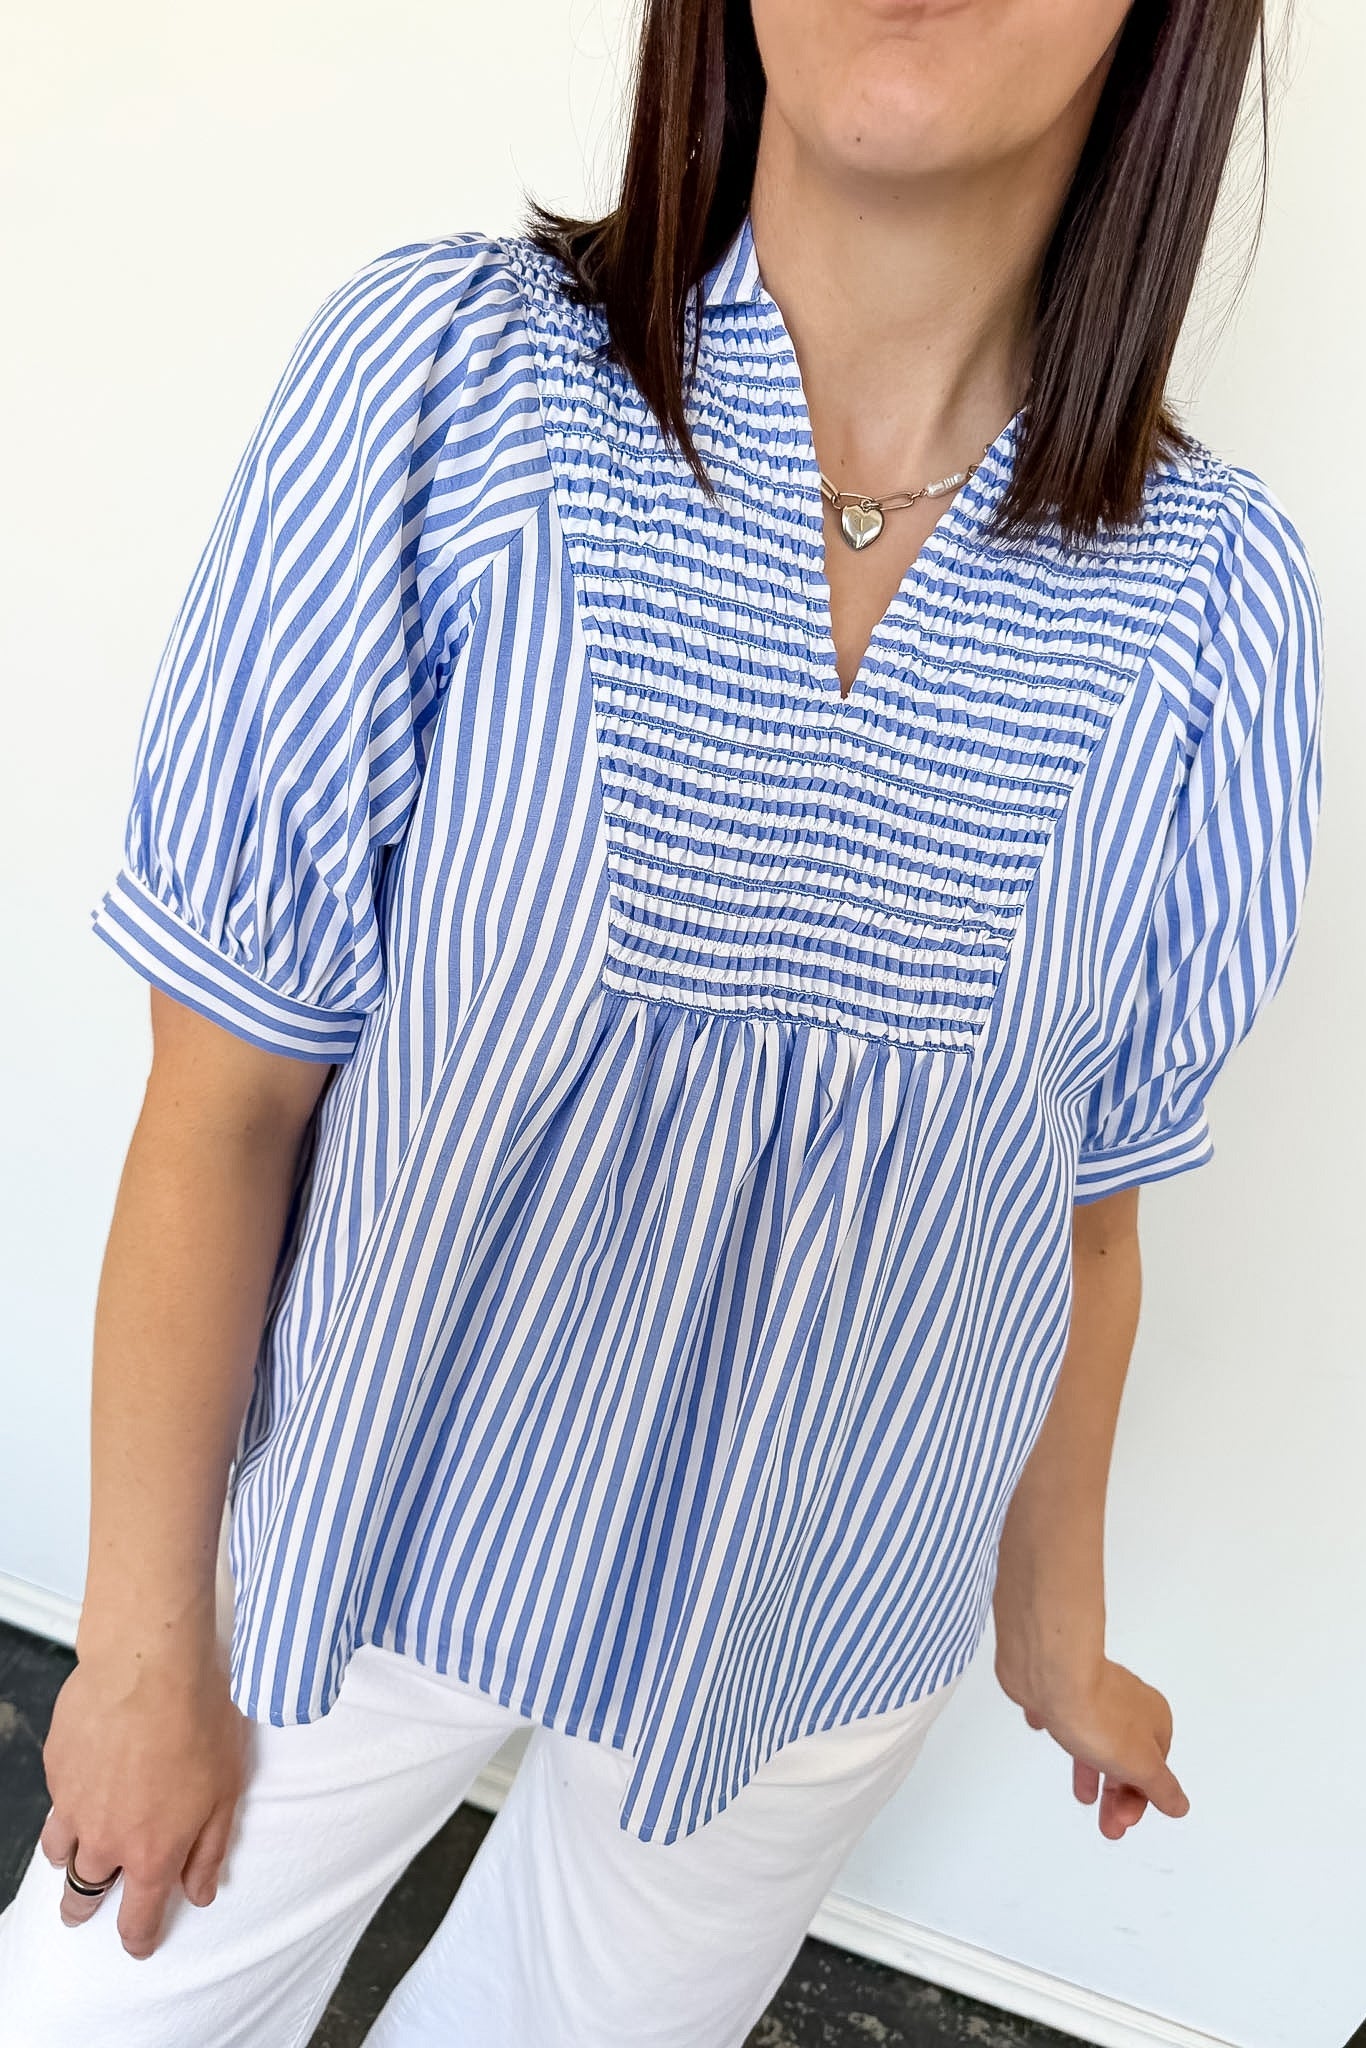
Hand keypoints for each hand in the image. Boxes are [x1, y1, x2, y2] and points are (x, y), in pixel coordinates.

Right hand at [39, 1637, 248, 1958]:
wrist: (149, 1665)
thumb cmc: (199, 1720)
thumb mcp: (227, 1790)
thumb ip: (210, 1849)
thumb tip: (201, 1893)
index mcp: (152, 1853)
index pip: (138, 1918)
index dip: (138, 1939)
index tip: (138, 1946)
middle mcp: (105, 1840)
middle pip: (83, 1895)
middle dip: (84, 1910)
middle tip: (82, 1913)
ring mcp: (73, 1806)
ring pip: (59, 1852)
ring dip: (68, 1860)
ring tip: (75, 1856)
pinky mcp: (57, 1769)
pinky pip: (57, 1800)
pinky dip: (67, 1803)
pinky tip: (83, 1784)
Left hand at [997, 1653, 1189, 1837]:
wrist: (1050, 1673)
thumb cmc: (1099, 1717)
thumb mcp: (1140, 1765)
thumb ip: (1161, 1788)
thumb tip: (1180, 1805)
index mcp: (1153, 1718)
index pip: (1154, 1769)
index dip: (1140, 1799)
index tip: (1122, 1822)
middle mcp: (1126, 1702)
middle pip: (1127, 1757)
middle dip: (1119, 1794)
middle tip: (1108, 1826)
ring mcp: (1089, 1692)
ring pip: (1096, 1739)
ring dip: (1092, 1771)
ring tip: (1083, 1796)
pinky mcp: (1056, 1688)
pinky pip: (1060, 1710)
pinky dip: (1058, 1725)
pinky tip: (1044, 1731)